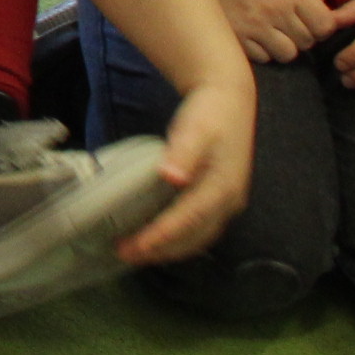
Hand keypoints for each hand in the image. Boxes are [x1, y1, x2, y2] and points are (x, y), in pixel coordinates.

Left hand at [120, 73, 252, 264]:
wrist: (230, 100)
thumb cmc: (210, 113)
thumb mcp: (195, 127)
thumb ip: (183, 152)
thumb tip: (172, 177)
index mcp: (223, 187)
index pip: (188, 220)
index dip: (161, 236)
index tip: (133, 246)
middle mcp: (228, 202)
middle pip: (194, 237)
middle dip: (160, 250)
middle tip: (123, 253)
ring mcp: (226, 203)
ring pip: (197, 238)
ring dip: (167, 249)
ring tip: (134, 253)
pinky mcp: (218, 200)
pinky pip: (198, 229)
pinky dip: (176, 239)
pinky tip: (154, 239)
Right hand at [203, 0, 334, 64]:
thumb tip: (326, 11)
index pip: (326, 26)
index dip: (322, 28)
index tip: (312, 23)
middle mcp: (276, 10)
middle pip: (307, 42)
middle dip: (301, 36)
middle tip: (288, 26)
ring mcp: (255, 25)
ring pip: (287, 54)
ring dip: (283, 46)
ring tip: (273, 34)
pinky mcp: (236, 35)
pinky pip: (263, 57)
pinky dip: (262, 50)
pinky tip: (254, 36)